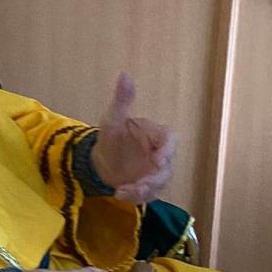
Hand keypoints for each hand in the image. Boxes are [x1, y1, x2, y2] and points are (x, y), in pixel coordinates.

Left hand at [92, 73, 177, 202]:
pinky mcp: (150, 188)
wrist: (102, 161)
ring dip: (143, 190)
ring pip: (159, 185)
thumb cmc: (111, 137)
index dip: (167, 151)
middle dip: (153, 179)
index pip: (170, 140)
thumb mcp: (112, 119)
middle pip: (167, 168)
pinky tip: (119, 194)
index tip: (157, 160)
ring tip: (121, 191)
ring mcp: (158, 173)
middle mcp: (162, 155)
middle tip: (138, 185)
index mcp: (158, 135)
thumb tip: (124, 74)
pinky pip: (149, 195)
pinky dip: (135, 197)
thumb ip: (122, 100)